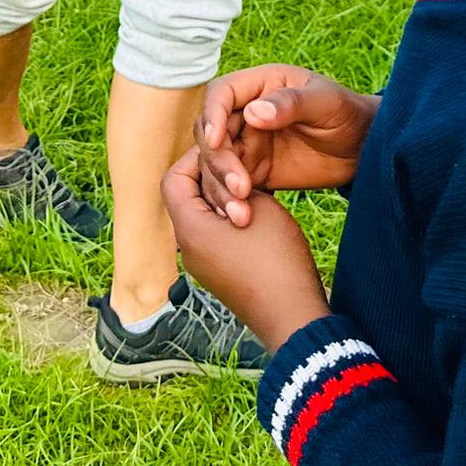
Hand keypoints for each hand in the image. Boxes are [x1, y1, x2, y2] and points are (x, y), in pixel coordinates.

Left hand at [163, 152, 331, 353]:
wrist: (292, 315)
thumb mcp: (258, 206)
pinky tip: (257, 217)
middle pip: (186, 198)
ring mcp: (202, 265)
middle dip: (213, 180)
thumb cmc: (276, 257)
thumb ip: (233, 182)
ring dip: (224, 201)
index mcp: (189, 229)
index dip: (196, 159)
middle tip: (243, 171)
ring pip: (201, 217)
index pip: (173, 180)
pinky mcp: (218, 276)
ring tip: (254, 194)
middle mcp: (187, 248)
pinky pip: (213, 237)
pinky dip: (229, 220)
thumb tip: (223, 176)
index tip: (225, 149)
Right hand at [197, 65, 378, 223]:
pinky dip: (229, 201)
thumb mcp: (325, 103)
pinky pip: (229, 185)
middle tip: (240, 187)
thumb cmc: (347, 113)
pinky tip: (241, 218)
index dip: (212, 115)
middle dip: (218, 160)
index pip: (221, 94)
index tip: (216, 140)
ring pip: (215, 162)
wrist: (363, 148)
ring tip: (241, 212)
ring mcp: (247, 143)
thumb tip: (252, 113)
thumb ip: (291, 104)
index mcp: (260, 86)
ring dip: (220, 186)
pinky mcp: (253, 172)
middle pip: (211, 132)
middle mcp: (246, 113)